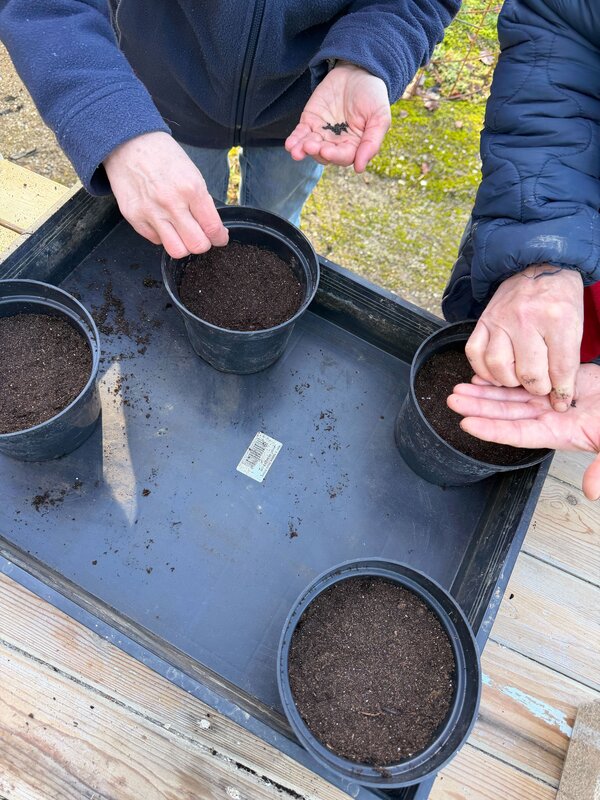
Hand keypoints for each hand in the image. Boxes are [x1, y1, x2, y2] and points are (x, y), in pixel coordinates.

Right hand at [104, 132, 228, 258]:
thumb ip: (201, 201)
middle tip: (201, 236)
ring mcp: (151, 213)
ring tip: (182, 234)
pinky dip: (163, 236)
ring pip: (177, 251)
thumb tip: (210, 226)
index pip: (212, 228)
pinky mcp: (135, 218)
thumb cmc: (162, 155)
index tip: (219, 237)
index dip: (219, 238)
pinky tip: (163, 221)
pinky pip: (156, 241)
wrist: (128, 143)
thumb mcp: (192, 173)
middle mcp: (171, 203)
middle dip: (203, 244)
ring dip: (184, 246)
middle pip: (197, 245)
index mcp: (191, 189)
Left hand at [285, 61, 390, 172]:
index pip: (344, 157)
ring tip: (296, 150)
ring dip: (302, 150)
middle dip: (316, 152)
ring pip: (310, 147)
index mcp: (354, 146)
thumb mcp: (379, 117)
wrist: (357, 71)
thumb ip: (372, 142)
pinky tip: (290, 145)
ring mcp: (322, 134)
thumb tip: (360, 168)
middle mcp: (337, 144)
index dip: (335, 156)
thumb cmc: (372, 95)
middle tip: (310, 146)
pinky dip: (294, 140)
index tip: (327, 151)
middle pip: (324, 154)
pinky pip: (300, 134)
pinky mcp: (310, 122)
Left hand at [448, 366, 599, 499]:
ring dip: (484, 394)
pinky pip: (524, 384)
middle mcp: (548, 419)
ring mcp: (550, 402)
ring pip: (511, 398)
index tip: (468, 424)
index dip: (493, 430)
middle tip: (452, 400)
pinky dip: (504, 380)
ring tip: (459, 389)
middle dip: (478, 408)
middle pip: (505, 415)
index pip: (518, 434)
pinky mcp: (556, 385)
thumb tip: (591, 493)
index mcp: (559, 434)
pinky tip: (483, 376)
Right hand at [465, 265, 583, 411]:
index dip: (562, 390)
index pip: (560, 368)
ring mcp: (501, 319)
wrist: (538, 266)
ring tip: (517, 380)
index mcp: (557, 319)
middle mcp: (526, 319)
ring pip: (498, 366)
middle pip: (528, 372)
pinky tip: (494, 373)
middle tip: (539, 386)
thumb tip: (561, 398)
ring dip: (508, 381)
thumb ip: (567, 362)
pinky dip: (482, 369)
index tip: (561, 400)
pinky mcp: (483, 321)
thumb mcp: (575, 326)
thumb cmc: (559, 299)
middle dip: (536, 388)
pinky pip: (474, 353)